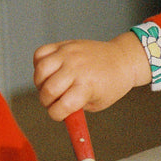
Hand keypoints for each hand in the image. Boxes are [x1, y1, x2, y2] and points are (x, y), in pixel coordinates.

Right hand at [33, 32, 149, 120]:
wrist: (122, 60)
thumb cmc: (111, 84)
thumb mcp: (97, 103)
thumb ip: (75, 108)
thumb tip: (56, 110)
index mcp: (87, 86)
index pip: (60, 107)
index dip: (56, 115)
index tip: (60, 114)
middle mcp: (76, 68)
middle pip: (47, 90)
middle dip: (46, 101)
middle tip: (54, 101)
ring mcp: (68, 54)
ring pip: (40, 71)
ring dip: (39, 83)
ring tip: (49, 86)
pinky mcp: (64, 45)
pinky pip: (40, 53)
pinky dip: (38, 64)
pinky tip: (49, 71)